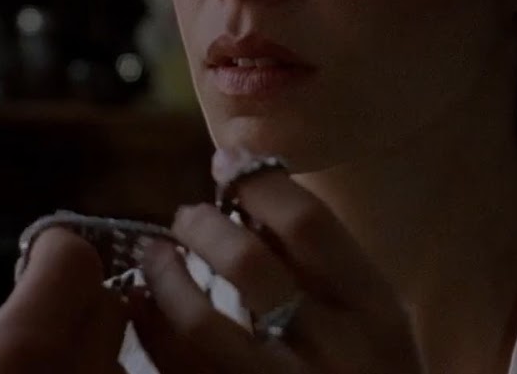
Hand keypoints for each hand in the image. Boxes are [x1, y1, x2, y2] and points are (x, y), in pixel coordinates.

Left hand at [129, 153, 424, 373]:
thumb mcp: (371, 321)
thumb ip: (324, 267)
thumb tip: (251, 194)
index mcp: (373, 312)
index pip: (307, 224)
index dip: (256, 181)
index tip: (228, 162)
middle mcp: (331, 351)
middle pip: (246, 262)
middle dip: (202, 226)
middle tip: (187, 217)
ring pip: (199, 320)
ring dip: (164, 276)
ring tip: (156, 256)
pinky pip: (178, 366)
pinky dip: (151, 328)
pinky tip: (143, 307)